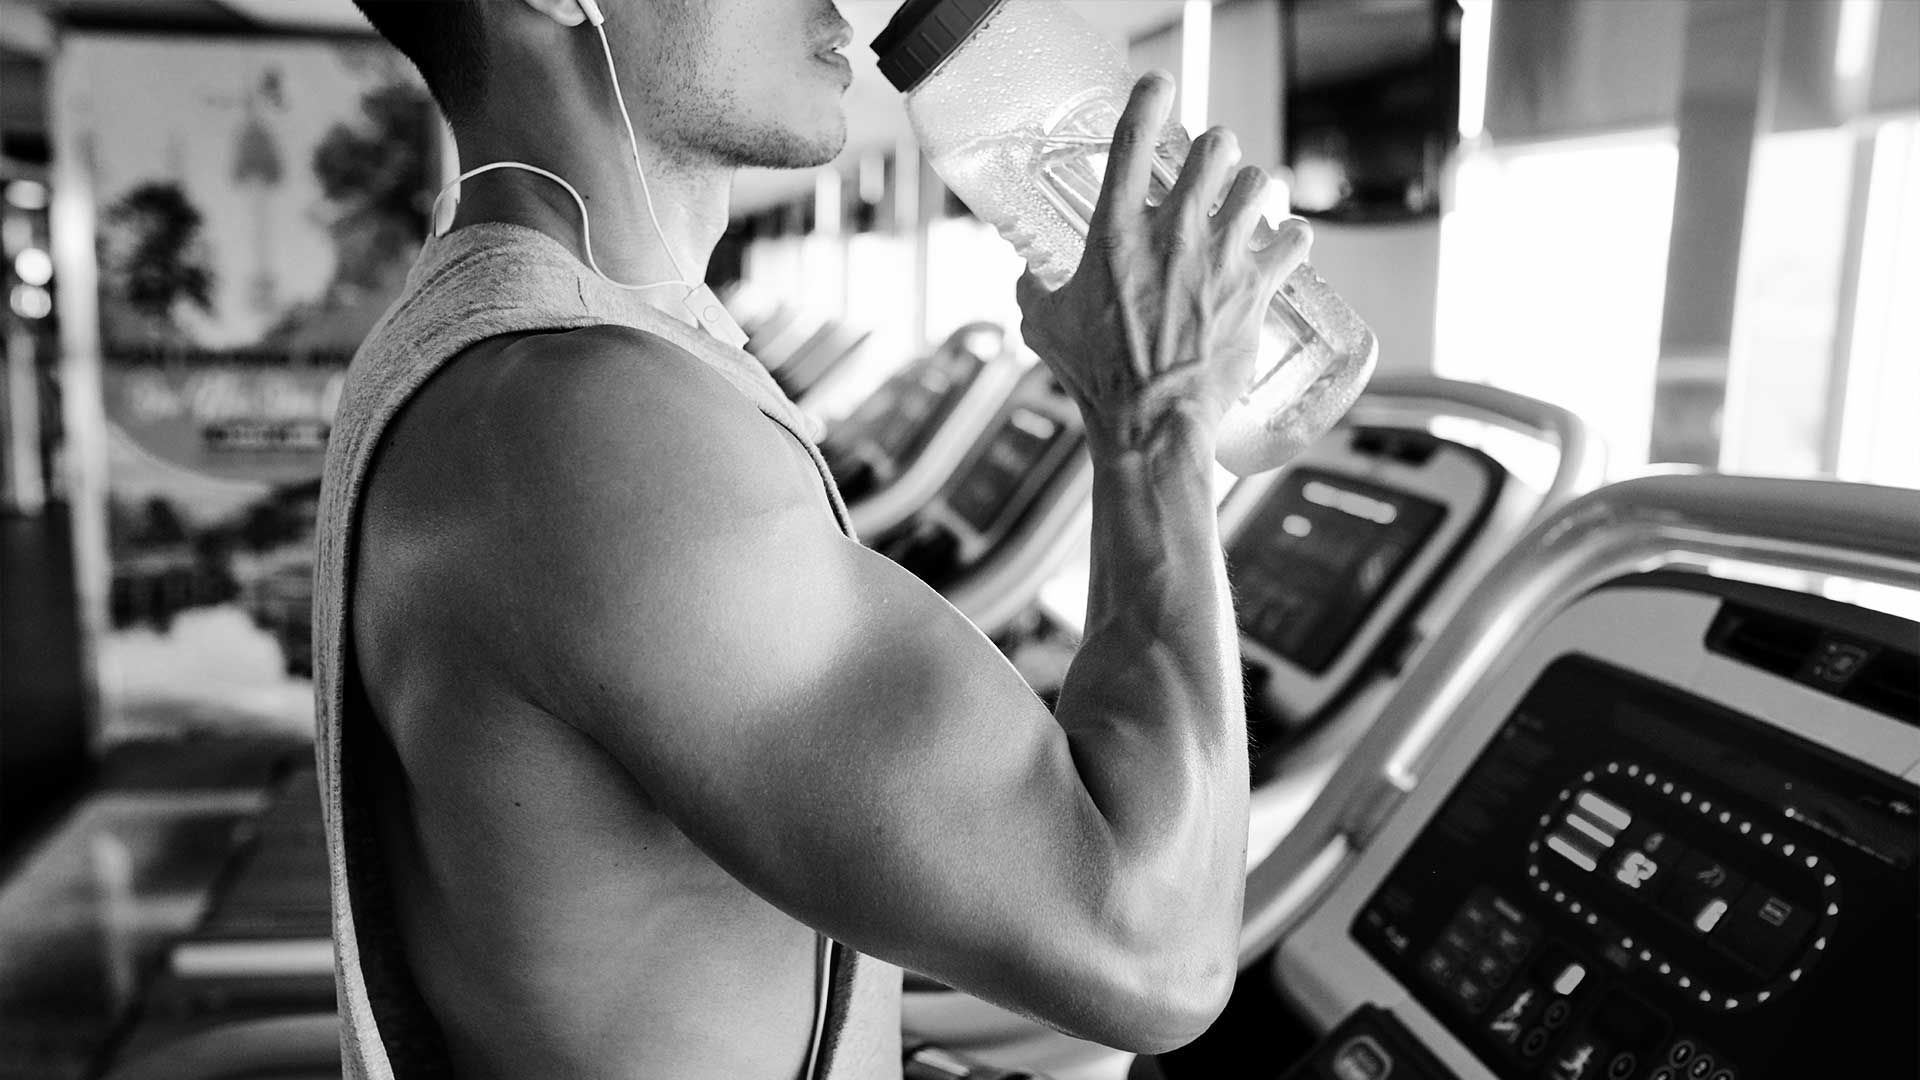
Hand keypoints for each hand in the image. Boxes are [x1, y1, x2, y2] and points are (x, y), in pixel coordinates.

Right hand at [1015, 71, 1311, 458]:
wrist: (1150, 423)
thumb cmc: (1094, 377)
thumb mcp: (1043, 326)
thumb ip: (1032, 289)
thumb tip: (1025, 275)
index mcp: (1114, 232)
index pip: (1130, 139)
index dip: (1148, 98)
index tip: (1160, 86)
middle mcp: (1170, 233)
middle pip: (1213, 147)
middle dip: (1216, 148)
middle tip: (1214, 164)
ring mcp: (1219, 258)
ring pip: (1258, 183)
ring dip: (1255, 185)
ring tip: (1250, 198)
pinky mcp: (1256, 289)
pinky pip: (1295, 240)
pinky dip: (1293, 237)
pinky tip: (1288, 242)